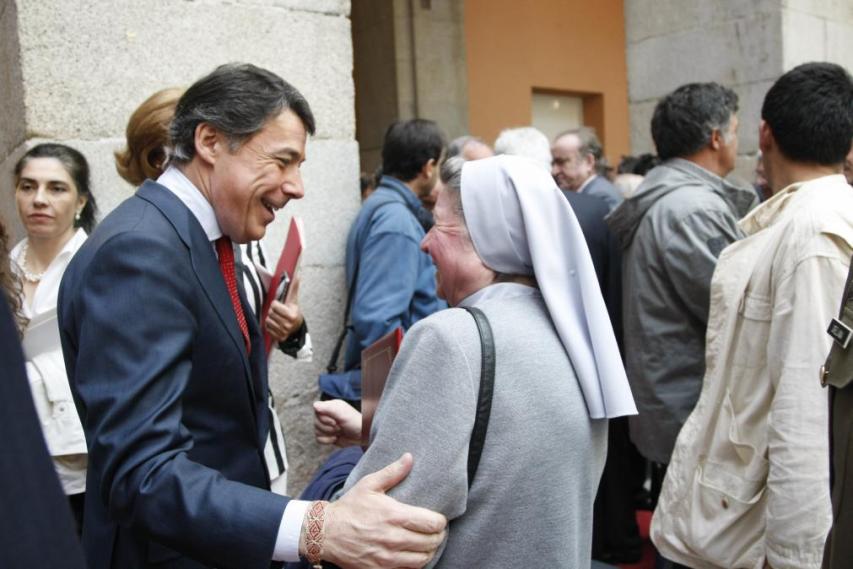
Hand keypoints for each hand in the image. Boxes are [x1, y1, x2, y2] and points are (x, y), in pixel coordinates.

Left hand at [264, 275, 302, 342]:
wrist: (297, 327)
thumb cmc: (294, 312)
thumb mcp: (294, 301)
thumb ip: (294, 289)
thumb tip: (297, 276)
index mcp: (291, 315)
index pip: (274, 306)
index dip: (275, 304)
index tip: (279, 305)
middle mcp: (287, 325)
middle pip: (270, 313)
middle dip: (273, 311)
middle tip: (278, 312)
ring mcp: (283, 332)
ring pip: (268, 321)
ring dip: (271, 318)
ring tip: (276, 318)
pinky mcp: (279, 337)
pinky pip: (267, 328)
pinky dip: (270, 326)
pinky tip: (275, 324)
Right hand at [314, 400, 361, 446]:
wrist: (362, 436)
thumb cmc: (354, 422)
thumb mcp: (342, 413)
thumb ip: (328, 408)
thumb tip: (314, 405)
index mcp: (330, 406)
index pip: (316, 410)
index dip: (324, 419)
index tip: (335, 421)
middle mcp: (326, 414)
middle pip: (316, 422)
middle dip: (329, 428)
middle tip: (340, 427)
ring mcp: (325, 425)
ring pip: (316, 431)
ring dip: (329, 434)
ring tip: (340, 431)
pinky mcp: (326, 435)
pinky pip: (318, 439)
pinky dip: (327, 440)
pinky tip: (336, 438)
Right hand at [314, 453, 446, 567]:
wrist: (325, 532)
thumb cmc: (349, 507)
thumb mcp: (369, 484)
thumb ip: (392, 472)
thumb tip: (410, 457)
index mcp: (394, 515)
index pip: (432, 523)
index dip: (440, 521)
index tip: (438, 519)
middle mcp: (393, 538)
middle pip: (431, 542)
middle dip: (437, 536)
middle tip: (435, 531)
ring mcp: (387, 557)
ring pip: (423, 559)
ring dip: (429, 551)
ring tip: (427, 544)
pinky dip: (415, 563)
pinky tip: (412, 554)